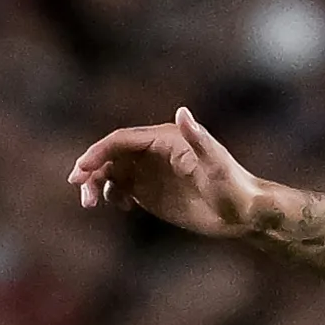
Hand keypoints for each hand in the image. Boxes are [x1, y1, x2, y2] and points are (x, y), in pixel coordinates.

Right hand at [69, 107, 265, 238]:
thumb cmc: (234, 187)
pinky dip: (110, 194)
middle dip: (90, 169)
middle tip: (79, 190)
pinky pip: (120, 187)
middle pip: (110, 155)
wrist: (244, 213)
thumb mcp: (217, 165)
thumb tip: (182, 111)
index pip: (121, 140)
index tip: (82, 170)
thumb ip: (199, 139)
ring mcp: (150, 171)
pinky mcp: (150, 191)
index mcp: (164, 138)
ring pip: (111, 171)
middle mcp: (153, 152)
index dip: (98, 152)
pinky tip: (119, 206)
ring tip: (89, 203)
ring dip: (95, 184)